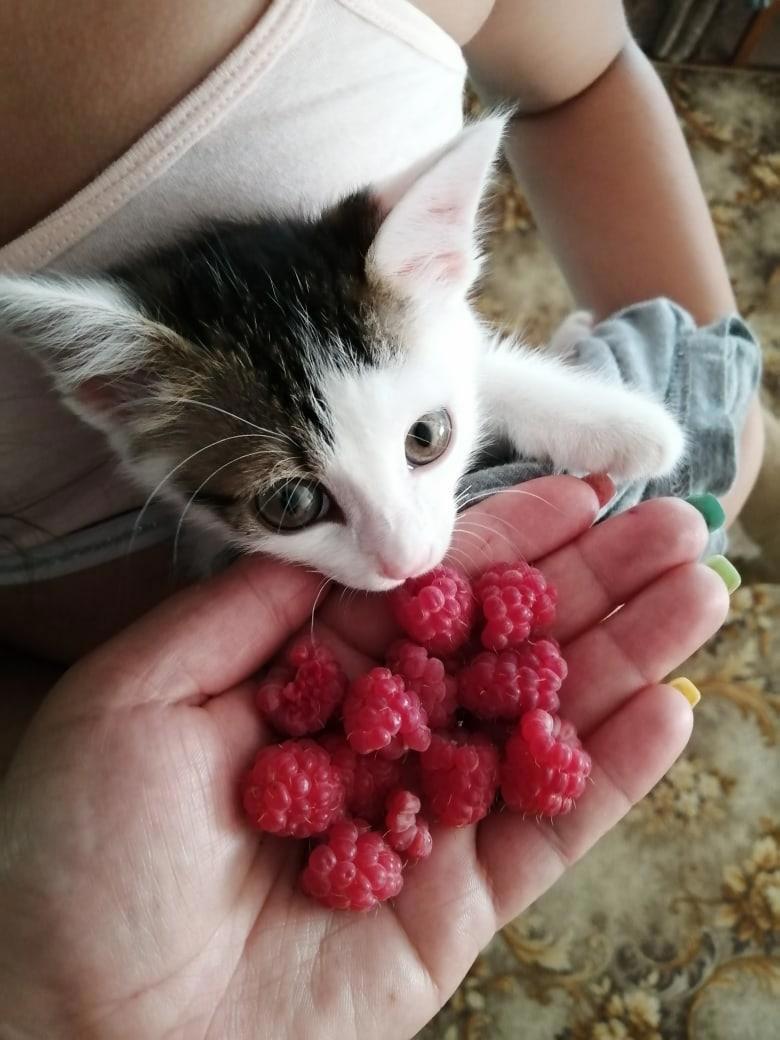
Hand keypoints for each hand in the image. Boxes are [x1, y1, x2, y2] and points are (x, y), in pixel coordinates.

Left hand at [0, 477, 727, 1039]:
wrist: (85, 1028)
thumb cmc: (81, 855)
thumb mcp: (139, 694)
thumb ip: (246, 607)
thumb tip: (337, 537)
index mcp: (309, 678)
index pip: (426, 590)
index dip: (501, 539)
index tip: (574, 490)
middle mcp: (380, 737)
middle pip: (502, 647)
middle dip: (588, 584)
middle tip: (672, 526)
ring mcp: (426, 817)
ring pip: (541, 724)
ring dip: (625, 658)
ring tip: (700, 590)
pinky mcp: (456, 903)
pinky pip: (545, 830)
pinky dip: (607, 773)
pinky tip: (668, 706)